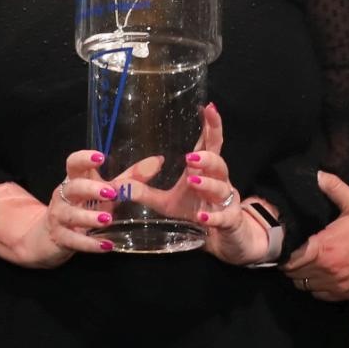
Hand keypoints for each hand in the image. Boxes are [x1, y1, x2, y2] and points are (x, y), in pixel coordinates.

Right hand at [0, 149, 143, 268]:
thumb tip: (158, 161)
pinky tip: (106, 246)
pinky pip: (74, 240)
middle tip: (111, 192)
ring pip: (71, 215)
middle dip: (90, 189)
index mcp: (74, 180)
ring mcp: (60, 217)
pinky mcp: (61, 238)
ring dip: (89, 217)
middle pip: (72, 188)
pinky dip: (90, 244)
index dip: (84, 158)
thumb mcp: (105, 192)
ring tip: (107, 219)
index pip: (73, 163)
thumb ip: (129, 178)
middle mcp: (63, 196)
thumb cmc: (84, 207)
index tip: (101, 157)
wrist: (51, 236)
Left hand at [143, 104, 276, 265]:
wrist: (223, 240)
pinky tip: (203, 217)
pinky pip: (224, 217)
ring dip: (208, 183)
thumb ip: (145, 192)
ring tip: (194, 180)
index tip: (208, 107)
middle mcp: (219, 182)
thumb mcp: (166, 203)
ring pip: (222, 187)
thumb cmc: (195, 212)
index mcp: (205, 171)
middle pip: (219, 163)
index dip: (211, 126)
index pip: (209, 144)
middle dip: (207, 157)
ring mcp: (226, 202)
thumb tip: (118, 184)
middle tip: (190, 157)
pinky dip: (214, 217)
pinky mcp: (230, 221)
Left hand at [284, 169, 348, 300]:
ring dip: (303, 277)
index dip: (285, 254)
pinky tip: (321, 277)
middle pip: (294, 274)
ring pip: (304, 286)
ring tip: (307, 266)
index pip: (290, 259)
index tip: (286, 248)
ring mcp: (334, 284)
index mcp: (323, 247)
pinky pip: (320, 296)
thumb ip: (335, 188)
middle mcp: (325, 269)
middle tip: (295, 255)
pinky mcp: (345, 294)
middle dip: (292, 265)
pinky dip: (316, 288)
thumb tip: (318, 175)